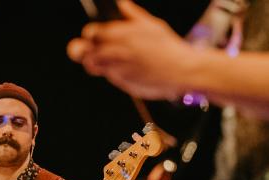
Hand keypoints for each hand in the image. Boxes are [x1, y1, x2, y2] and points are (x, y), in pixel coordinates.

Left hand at [67, 0, 195, 99]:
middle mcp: (118, 50)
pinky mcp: (123, 82)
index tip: (93, 37)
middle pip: (85, 51)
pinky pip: (109, 77)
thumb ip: (132, 15)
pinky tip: (125, 69)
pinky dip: (112, 73)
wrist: (182, 70)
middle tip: (90, 51)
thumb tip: (121, 3)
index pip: (91, 32)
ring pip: (93, 65)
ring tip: (106, 60)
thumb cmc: (168, 47)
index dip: (90, 34)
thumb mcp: (152, 25)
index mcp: (123, 33)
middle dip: (85, 50)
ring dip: (95, 63)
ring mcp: (119, 68)